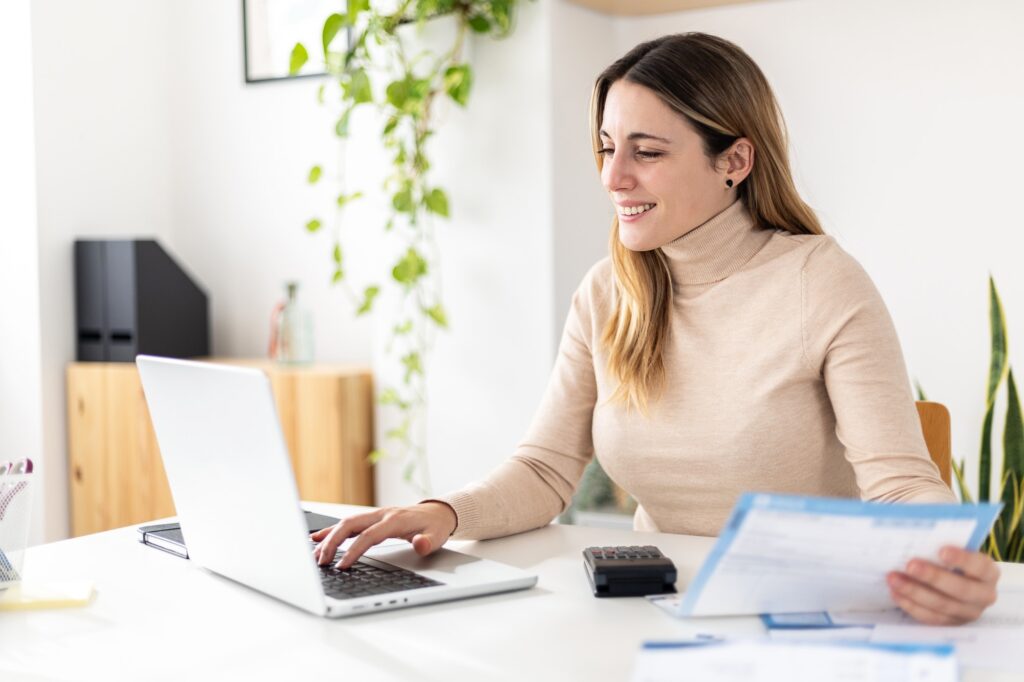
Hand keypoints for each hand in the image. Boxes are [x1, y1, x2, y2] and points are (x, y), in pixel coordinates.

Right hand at [311, 502, 457, 568]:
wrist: (438, 511)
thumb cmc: (435, 525)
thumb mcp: (438, 536)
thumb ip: (428, 542)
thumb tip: (419, 544)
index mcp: (395, 520)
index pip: (368, 536)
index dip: (353, 551)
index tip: (341, 566)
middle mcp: (381, 515)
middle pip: (350, 525)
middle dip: (332, 542)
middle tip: (320, 561)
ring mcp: (375, 515)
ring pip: (346, 523)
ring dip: (329, 537)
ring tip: (314, 554)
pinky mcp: (372, 518)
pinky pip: (348, 524)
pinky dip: (332, 530)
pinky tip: (317, 538)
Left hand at [887, 545, 999, 624]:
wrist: (953, 580)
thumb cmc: (951, 560)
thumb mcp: (953, 550)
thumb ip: (941, 545)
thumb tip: (918, 537)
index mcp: (989, 573)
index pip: (980, 567)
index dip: (962, 559)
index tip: (941, 551)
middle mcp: (983, 596)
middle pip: (960, 590)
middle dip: (933, 577)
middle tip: (910, 565)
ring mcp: (968, 613)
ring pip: (942, 606)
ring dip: (915, 592)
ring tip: (894, 579)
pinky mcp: (950, 624)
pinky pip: (930, 617)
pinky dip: (911, 605)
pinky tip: (895, 593)